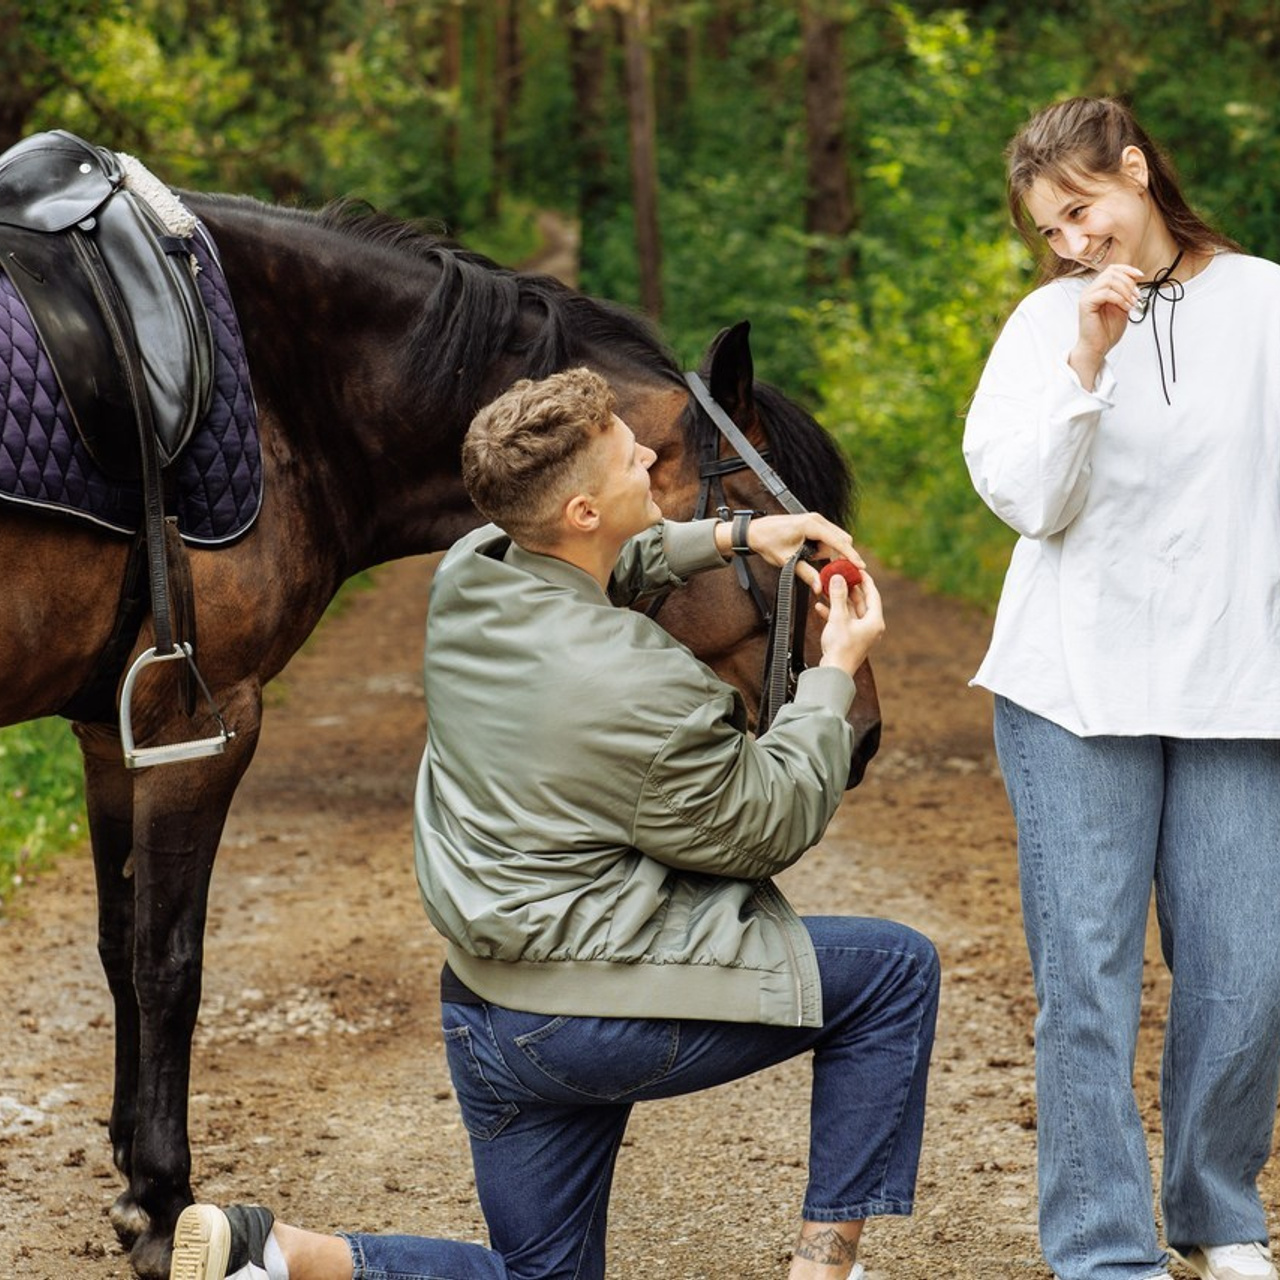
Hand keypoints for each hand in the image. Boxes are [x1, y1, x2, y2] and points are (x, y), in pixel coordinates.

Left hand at [724, 512, 864, 592]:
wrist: (755, 532)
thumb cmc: (769, 543)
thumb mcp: (787, 561)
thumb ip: (806, 574)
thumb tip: (819, 587)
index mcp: (810, 525)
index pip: (838, 541)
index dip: (850, 555)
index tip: (861, 567)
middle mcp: (816, 519)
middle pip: (841, 540)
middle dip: (839, 557)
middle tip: (831, 573)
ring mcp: (816, 521)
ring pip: (834, 541)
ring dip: (828, 554)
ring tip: (809, 562)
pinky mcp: (813, 525)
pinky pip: (827, 539)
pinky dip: (823, 550)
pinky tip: (810, 557)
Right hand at [815, 567, 883, 676]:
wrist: (834, 673)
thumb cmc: (840, 647)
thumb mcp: (838, 618)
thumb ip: (838, 596)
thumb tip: (838, 577)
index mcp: (874, 621)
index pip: (873, 594)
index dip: (865, 580)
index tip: (858, 569)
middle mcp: (870, 627)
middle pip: (861, 602)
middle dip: (849, 589)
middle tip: (841, 575)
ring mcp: (860, 634)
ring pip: (851, 611)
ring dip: (839, 600)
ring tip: (827, 588)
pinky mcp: (849, 639)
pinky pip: (843, 621)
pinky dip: (834, 613)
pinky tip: (820, 607)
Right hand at [1069, 263, 1142, 389]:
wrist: (1097, 347)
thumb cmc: (1107, 331)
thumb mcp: (1122, 306)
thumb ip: (1126, 293)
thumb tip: (1135, 280)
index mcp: (1098, 289)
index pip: (1112, 269)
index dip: (1128, 269)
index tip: (1140, 276)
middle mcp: (1090, 290)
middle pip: (1112, 272)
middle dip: (1129, 282)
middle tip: (1137, 296)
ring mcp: (1087, 296)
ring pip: (1109, 280)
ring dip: (1126, 290)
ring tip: (1132, 303)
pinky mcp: (1086, 304)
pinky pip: (1106, 293)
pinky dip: (1120, 299)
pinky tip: (1126, 308)